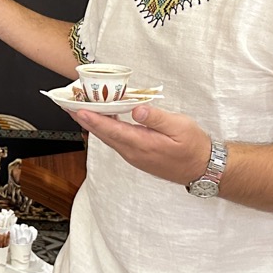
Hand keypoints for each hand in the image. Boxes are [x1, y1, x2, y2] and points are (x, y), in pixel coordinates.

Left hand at [74, 103, 210, 186]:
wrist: (202, 168)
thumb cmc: (193, 146)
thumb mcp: (180, 126)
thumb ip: (156, 118)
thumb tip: (137, 110)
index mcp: (142, 144)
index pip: (111, 130)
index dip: (93, 119)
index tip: (77, 109)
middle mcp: (133, 153)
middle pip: (103, 134)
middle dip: (85, 119)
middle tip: (69, 104)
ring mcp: (134, 156)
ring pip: (108, 138)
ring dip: (94, 124)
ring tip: (80, 108)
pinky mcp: (137, 155)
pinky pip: (116, 140)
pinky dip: (105, 129)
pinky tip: (103, 119)